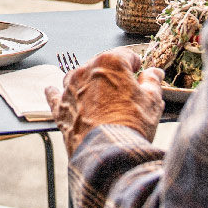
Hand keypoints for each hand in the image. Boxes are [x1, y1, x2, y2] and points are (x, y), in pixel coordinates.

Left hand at [45, 46, 163, 153]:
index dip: (135, 64)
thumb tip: (154, 73)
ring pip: (78, 78)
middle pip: (101, 65)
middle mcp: (86, 70)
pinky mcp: (60, 108)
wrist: (109, 153)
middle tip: (124, 92)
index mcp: (110, 62)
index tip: (139, 72)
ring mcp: (70, 89)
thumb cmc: (132, 124)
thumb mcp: (152, 101)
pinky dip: (56, 93)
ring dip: (88, 83)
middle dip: (113, 75)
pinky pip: (54, 95)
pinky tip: (53, 90)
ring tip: (99, 98)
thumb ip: (152, 82)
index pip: (126, 55)